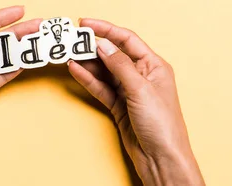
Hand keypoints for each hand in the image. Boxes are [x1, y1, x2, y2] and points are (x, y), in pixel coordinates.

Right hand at [68, 18, 204, 184]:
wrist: (160, 157)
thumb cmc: (162, 125)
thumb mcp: (141, 89)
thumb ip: (120, 65)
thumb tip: (103, 44)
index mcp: (154, 65)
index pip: (127, 39)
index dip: (106, 29)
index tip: (86, 23)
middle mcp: (141, 75)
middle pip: (113, 54)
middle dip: (93, 46)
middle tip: (73, 39)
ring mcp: (128, 90)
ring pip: (104, 71)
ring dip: (87, 63)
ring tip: (68, 53)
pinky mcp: (118, 105)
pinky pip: (100, 87)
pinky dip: (88, 79)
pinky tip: (75, 70)